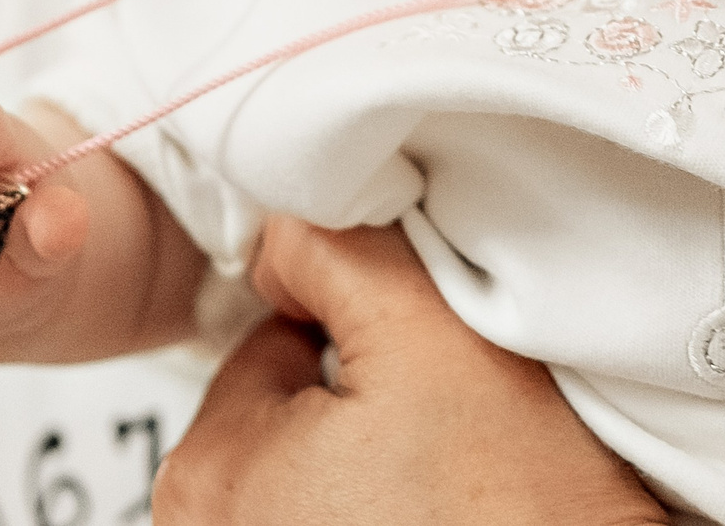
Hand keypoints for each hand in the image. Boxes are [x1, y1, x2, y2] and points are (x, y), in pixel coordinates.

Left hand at [153, 219, 669, 525]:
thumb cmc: (517, 515)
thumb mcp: (427, 331)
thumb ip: (338, 250)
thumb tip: (286, 228)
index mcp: (207, 475)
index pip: (276, 341)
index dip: (366, 333)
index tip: (426, 365)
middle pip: (294, 415)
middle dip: (366, 406)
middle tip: (450, 430)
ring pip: (325, 477)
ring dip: (380, 469)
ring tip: (455, 485)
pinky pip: (349, 519)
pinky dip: (394, 515)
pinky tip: (450, 518)